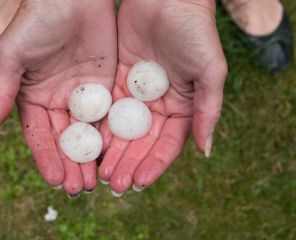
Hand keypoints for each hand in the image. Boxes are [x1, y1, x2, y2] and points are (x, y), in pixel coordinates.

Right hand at [0, 0, 116, 194]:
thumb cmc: (38, 20)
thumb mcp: (13, 54)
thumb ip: (1, 90)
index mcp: (34, 97)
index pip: (40, 135)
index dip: (47, 158)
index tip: (56, 180)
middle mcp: (59, 101)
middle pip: (66, 140)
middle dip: (72, 165)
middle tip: (80, 189)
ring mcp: (84, 96)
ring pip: (89, 133)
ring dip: (92, 158)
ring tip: (98, 181)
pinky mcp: (107, 87)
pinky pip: (110, 115)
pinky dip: (112, 136)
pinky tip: (117, 154)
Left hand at [99, 0, 226, 193]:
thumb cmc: (194, 31)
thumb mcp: (210, 71)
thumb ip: (209, 110)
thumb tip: (206, 150)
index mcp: (182, 107)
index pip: (167, 143)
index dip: (154, 164)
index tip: (139, 182)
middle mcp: (158, 105)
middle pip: (141, 142)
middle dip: (129, 163)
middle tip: (114, 184)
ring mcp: (135, 94)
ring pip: (122, 130)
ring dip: (112, 152)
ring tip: (100, 173)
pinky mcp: (116, 80)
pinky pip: (106, 108)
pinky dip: (100, 127)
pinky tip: (90, 144)